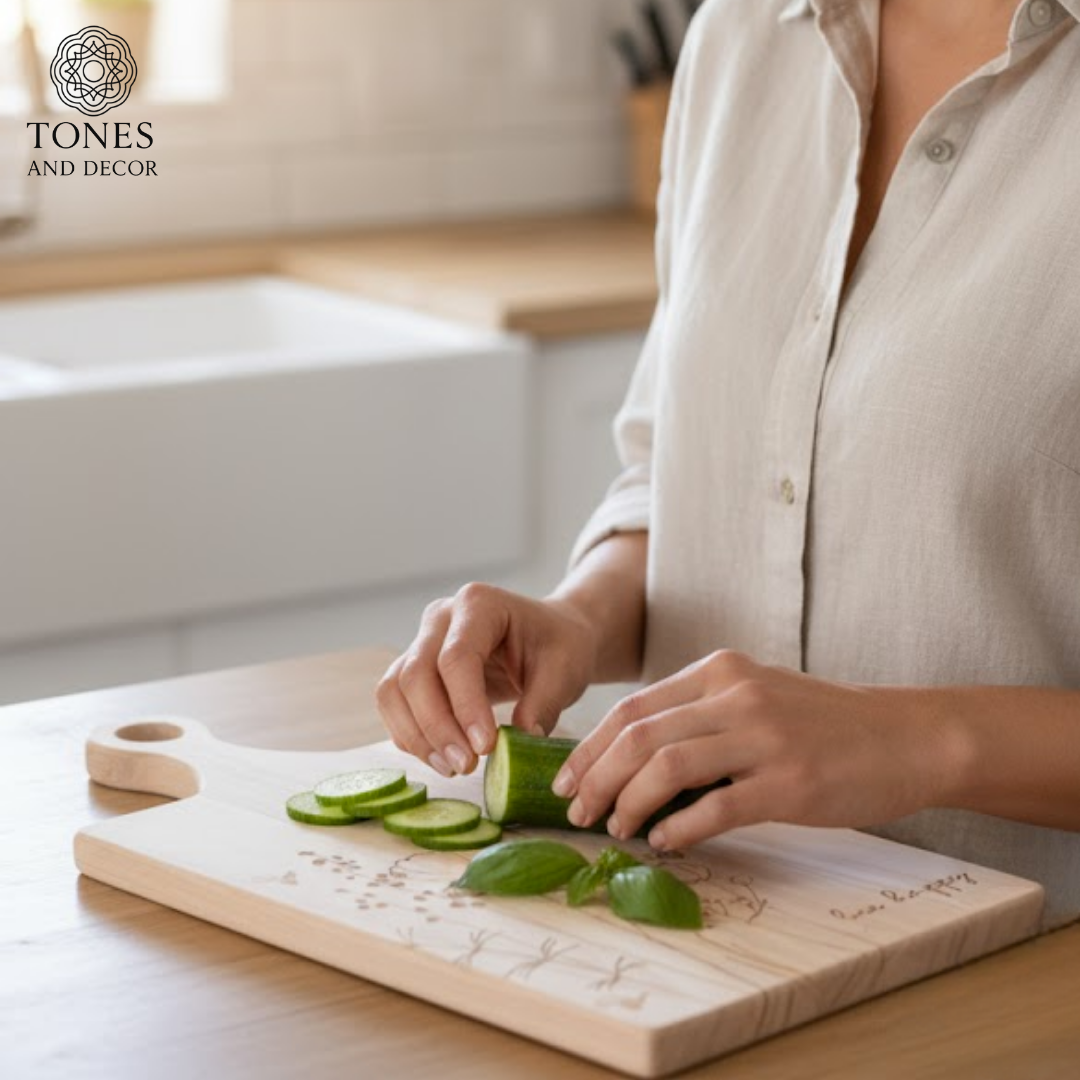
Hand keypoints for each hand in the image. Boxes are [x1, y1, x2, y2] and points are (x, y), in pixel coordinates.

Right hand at [376, 583, 597, 777]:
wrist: (550, 638)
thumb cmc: (559, 646)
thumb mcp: (564, 671)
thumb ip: (542, 705)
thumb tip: (516, 743)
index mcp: (479, 604)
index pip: (456, 658)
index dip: (465, 706)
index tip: (485, 747)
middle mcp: (440, 617)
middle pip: (416, 675)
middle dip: (437, 727)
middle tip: (466, 765)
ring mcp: (422, 641)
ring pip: (395, 691)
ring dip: (417, 736)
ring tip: (453, 768)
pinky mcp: (413, 668)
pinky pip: (396, 705)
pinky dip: (412, 736)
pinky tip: (442, 758)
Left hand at [552, 650, 952, 850]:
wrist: (907, 737)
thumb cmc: (824, 723)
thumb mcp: (757, 696)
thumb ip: (700, 716)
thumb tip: (632, 762)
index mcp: (721, 671)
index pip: (634, 707)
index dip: (591, 746)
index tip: (568, 778)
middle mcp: (736, 696)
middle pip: (639, 736)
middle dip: (596, 777)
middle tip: (576, 810)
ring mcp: (764, 738)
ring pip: (667, 768)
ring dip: (628, 804)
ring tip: (615, 828)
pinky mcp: (789, 783)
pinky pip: (714, 808)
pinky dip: (678, 829)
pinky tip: (664, 842)